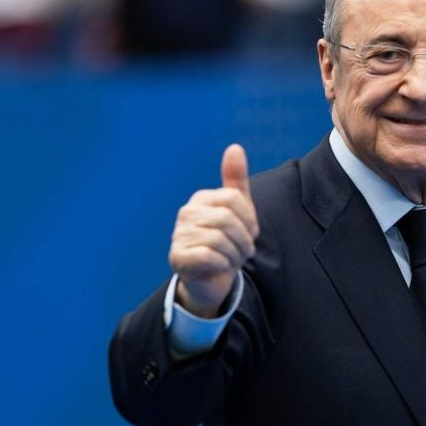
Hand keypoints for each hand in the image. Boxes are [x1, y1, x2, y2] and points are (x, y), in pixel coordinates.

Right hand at [169, 144, 259, 317]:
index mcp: (202, 199)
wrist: (213, 279)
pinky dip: (222, 264)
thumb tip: (235, 147)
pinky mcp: (177, 257)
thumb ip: (236, 180)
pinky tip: (219, 266)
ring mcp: (178, 235)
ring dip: (235, 255)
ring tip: (232, 259)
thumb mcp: (239, 211)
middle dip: (244, 239)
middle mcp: (186, 213)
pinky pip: (209, 256)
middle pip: (228, 219)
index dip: (249, 219)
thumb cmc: (228, 242)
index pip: (235, 199)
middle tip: (243, 251)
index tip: (248, 232)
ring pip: (220, 239)